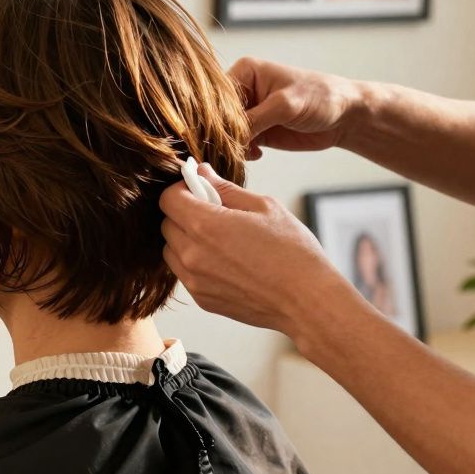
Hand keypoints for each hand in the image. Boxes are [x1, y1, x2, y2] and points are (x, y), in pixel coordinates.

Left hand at [159, 163, 351, 336]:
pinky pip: (185, 273)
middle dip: (184, 214)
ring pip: (172, 250)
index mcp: (205, 225)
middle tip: (214, 213)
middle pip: (167, 224)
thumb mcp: (264, 207)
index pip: (168, 199)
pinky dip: (195, 263)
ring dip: (186, 240)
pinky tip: (225, 262)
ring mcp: (194, 280)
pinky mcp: (202, 299)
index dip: (181, 189)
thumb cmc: (292, 252)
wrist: (307, 301)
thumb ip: (226, 189)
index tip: (199, 190)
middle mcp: (192, 254)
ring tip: (220, 240)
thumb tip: (202, 172)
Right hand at [229, 57, 366, 159]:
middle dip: (223, 133)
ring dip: (233, 145)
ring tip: (248, 151)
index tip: (220, 134)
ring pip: (227, 132)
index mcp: (245, 72)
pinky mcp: (257, 131)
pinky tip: (257, 154)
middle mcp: (244, 91)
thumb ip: (254, 120)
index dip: (215, 116)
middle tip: (233, 147)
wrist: (345, 116)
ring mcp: (250, 113)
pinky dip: (243, 152)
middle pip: (219, 115)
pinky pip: (239, 144)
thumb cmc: (320, 97)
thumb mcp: (285, 105)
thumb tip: (227, 136)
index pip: (218, 96)